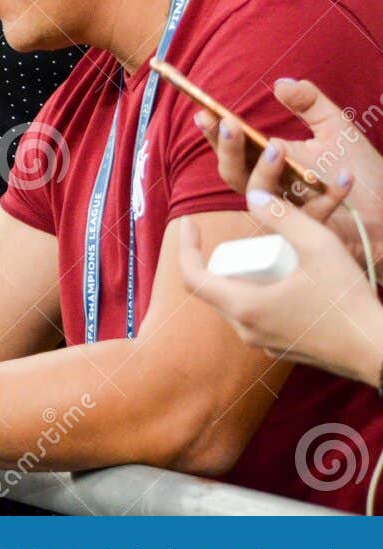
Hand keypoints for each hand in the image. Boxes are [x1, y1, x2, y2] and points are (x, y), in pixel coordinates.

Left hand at [178, 194, 382, 386]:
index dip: (185, 246)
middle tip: (244, 238)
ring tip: (267, 255)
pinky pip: (256, 316)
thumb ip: (283, 218)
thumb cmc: (349, 302)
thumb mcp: (318, 247)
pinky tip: (286, 281)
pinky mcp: (281, 347)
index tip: (190, 223)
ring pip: (235, 303)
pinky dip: (259, 294)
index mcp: (245, 307)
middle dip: (220, 259)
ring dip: (242, 277)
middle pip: (214, 289)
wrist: (380, 352)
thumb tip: (253, 196)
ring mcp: (263, 343)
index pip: (192, 276)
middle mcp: (246, 330)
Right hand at [196, 78, 382, 272]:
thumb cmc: (358, 169)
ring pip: (259, 197)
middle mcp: (274, 187)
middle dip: (228, 149)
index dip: (215, 133)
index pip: (234, 149)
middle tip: (230, 123)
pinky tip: (344, 178)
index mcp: (270, 163)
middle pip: (234, 174)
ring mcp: (291, 209)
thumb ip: (309, 103)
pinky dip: (329, 196)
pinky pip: (314, 213)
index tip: (205, 112)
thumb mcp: (335, 127)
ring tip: (276, 146)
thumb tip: (280, 83)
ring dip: (263, 172)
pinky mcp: (315, 228)